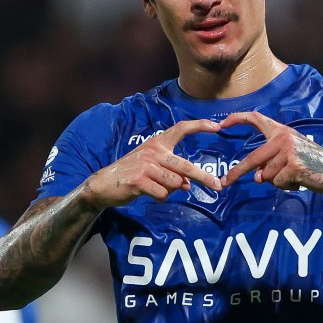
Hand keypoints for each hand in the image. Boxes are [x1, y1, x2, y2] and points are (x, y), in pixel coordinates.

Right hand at [82, 118, 223, 207]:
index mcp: (157, 143)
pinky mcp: (140, 181)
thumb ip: (171, 172)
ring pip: (175, 183)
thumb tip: (187, 185)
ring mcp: (146, 166)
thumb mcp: (152, 167)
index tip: (217, 126)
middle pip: (185, 166)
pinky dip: (159, 197)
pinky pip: (162, 194)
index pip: (181, 129)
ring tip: (155, 187)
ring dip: (170, 190)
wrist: (103, 184)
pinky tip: (148, 193)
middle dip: (204, 178)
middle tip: (218, 187)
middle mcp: (154, 151)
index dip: (199, 126)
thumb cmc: (132, 173)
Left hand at [220, 111, 322, 193]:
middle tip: (224, 182)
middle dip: (237, 172)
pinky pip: (277, 182)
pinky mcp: (293, 166)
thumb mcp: (288, 158)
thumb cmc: (311, 164)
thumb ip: (270, 164)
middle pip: (253, 158)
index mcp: (281, 131)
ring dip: (277, 181)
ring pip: (266, 175)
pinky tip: (299, 181)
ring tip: (294, 176)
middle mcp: (283, 137)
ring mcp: (289, 151)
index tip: (221, 124)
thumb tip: (256, 177)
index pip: (256, 118)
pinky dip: (286, 186)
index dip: (237, 119)